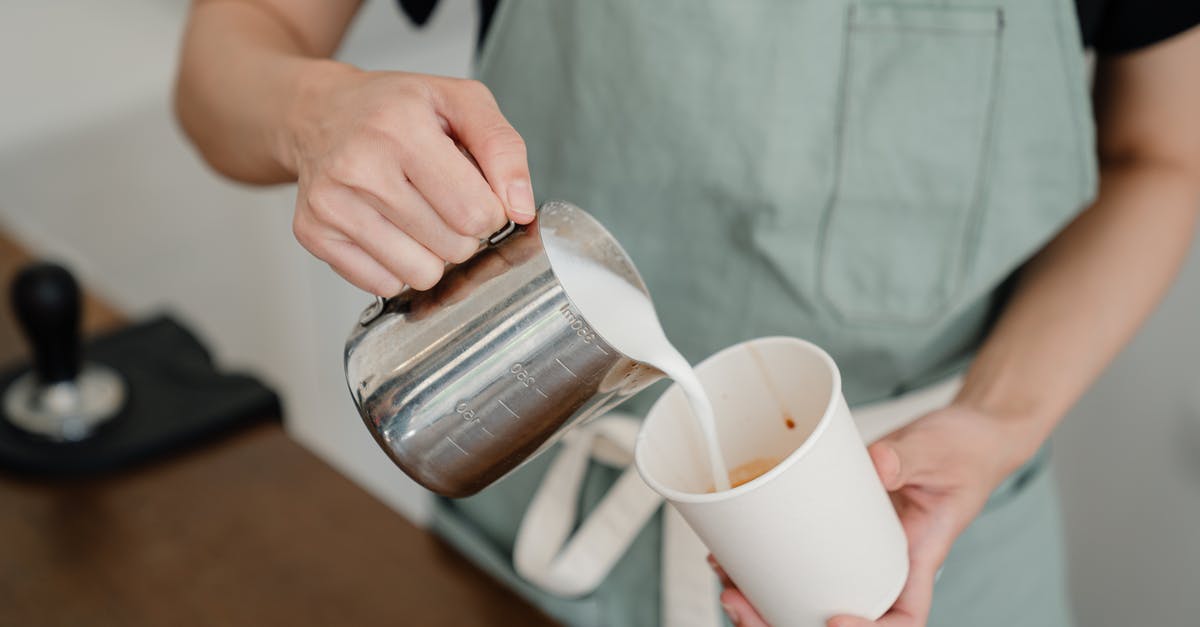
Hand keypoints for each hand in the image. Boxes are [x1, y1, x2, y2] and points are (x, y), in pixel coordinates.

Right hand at [280, 64, 535, 295]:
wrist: (320, 112)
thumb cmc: (395, 108)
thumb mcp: (461, 101)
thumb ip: (504, 149)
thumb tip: (520, 209)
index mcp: (402, 127)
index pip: (476, 212)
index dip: (491, 211)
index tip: (476, 192)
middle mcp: (360, 166)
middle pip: (453, 247)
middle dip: (464, 233)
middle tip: (444, 201)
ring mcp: (331, 203)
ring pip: (421, 274)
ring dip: (432, 253)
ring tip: (417, 215)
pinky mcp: (313, 233)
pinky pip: (384, 285)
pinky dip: (397, 265)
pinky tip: (388, 228)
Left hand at [715, 404, 1035, 626]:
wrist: (961, 436)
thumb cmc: (961, 451)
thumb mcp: (938, 450)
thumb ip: (906, 456)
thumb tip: (879, 464)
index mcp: (918, 558)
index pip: (902, 619)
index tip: (834, 619)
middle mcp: (883, 563)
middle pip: (839, 617)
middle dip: (786, 622)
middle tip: (741, 603)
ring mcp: (856, 548)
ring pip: (811, 595)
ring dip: (766, 600)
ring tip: (726, 582)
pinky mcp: (834, 528)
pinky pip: (800, 557)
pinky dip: (764, 563)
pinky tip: (732, 556)